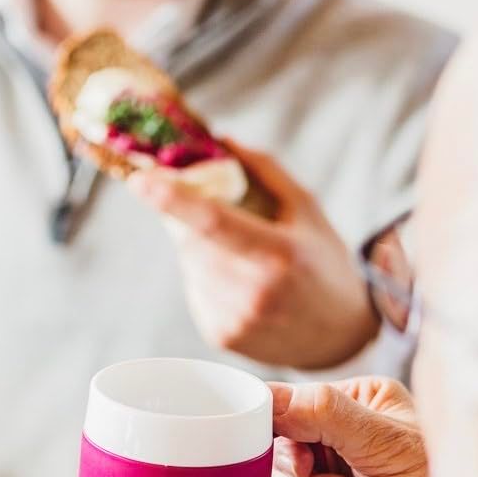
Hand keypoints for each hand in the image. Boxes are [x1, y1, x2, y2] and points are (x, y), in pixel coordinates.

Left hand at [128, 143, 377, 370]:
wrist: (338, 336)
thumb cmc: (324, 264)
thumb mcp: (307, 210)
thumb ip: (264, 172)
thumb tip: (219, 140)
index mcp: (280, 255)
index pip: (214, 222)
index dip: (172, 200)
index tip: (139, 180)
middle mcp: (254, 293)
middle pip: (193, 240)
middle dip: (191, 218)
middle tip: (211, 209)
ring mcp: (234, 319)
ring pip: (190, 263)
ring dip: (202, 248)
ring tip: (245, 259)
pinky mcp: (220, 336)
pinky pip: (195, 288)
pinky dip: (207, 275)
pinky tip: (241, 285)